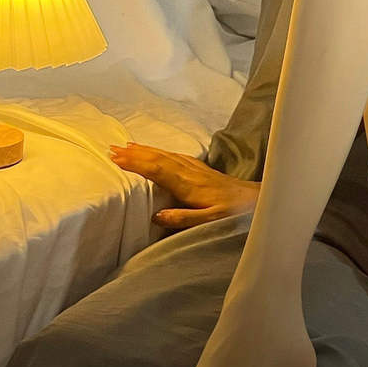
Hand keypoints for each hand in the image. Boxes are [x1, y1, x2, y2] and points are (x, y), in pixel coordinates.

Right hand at [109, 141, 259, 230]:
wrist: (256, 199)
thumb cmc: (233, 212)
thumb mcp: (210, 220)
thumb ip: (184, 218)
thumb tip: (156, 216)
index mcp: (189, 185)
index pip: (158, 170)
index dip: (138, 163)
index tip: (117, 158)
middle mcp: (190, 172)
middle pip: (159, 158)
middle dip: (135, 153)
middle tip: (111, 149)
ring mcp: (196, 169)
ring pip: (166, 155)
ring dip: (145, 150)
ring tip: (124, 146)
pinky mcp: (201, 169)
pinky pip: (176, 156)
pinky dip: (161, 152)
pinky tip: (154, 151)